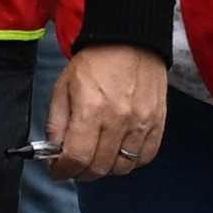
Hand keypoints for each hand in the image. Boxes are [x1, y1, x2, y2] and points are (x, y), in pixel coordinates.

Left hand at [45, 45, 170, 181]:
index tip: (58, 170)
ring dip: (106, 168)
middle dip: (81, 172)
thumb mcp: (63, 87)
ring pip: (122, 167)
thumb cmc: (95, 61)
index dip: (62, 171)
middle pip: (99, 167)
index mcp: (91, 109)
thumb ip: (57, 123)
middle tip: (75, 164)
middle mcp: (118, 120)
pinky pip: (146, 156)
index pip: (76, 158)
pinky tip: (120, 151)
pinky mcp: (158, 121)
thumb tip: (54, 152)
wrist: (131, 39)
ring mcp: (141, 122)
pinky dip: (131, 161)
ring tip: (98, 157)